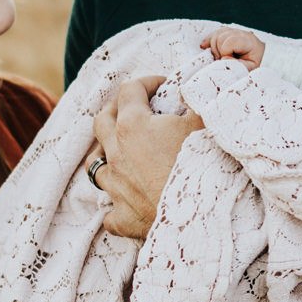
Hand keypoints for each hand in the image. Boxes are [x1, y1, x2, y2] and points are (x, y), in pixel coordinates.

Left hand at [91, 76, 202, 239]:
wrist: (199, 218)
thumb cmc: (201, 166)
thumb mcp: (206, 123)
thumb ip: (198, 101)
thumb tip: (199, 87)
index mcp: (133, 125)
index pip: (130, 90)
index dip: (147, 82)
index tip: (163, 86)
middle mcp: (116, 152)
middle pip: (101, 121)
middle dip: (115, 109)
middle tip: (133, 108)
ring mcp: (115, 185)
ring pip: (96, 163)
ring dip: (105, 153)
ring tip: (119, 151)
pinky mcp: (121, 216)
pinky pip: (109, 210)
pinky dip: (116, 204)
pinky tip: (126, 202)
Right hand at [200, 26, 265, 66]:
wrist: (261, 56)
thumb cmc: (255, 63)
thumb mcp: (251, 68)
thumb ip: (238, 65)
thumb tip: (223, 59)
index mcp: (247, 41)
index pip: (229, 41)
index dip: (225, 52)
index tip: (230, 61)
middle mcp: (240, 33)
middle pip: (220, 37)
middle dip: (219, 51)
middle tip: (224, 60)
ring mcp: (233, 31)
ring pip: (215, 35)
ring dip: (214, 48)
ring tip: (220, 56)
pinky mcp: (227, 33)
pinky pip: (214, 33)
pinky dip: (208, 40)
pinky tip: (203, 46)